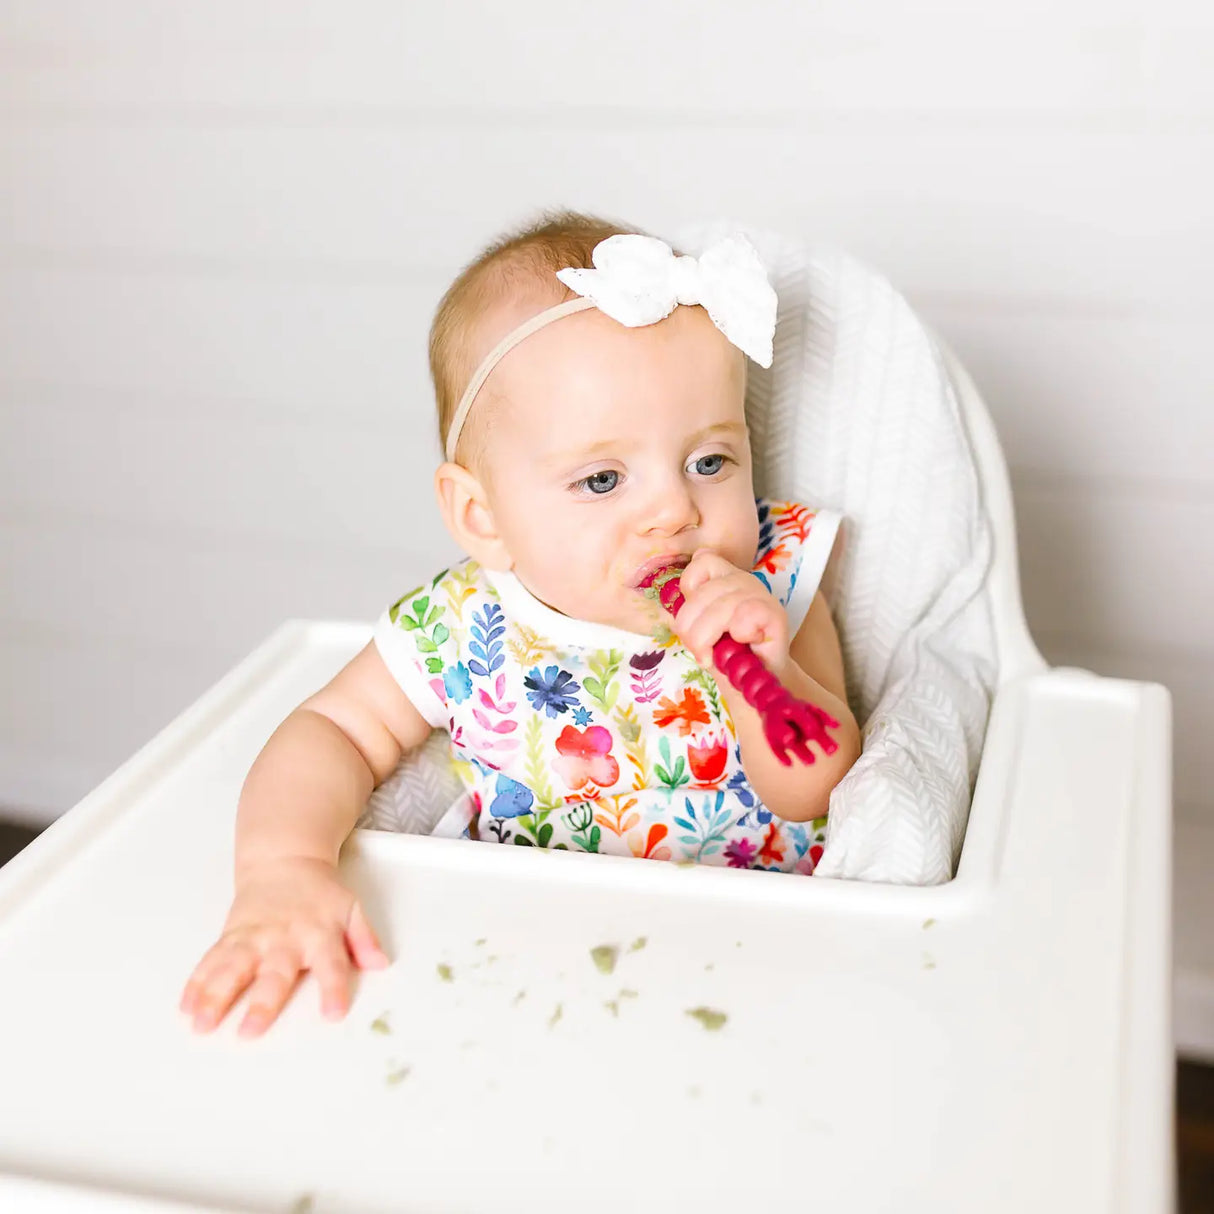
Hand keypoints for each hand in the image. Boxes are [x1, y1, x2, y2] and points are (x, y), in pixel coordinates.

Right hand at [180, 856, 388, 1037]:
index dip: (333, 989)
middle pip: (274, 973)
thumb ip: (364, 938)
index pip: (331, 964)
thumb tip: (380, 962)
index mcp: (319, 934)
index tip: (333, 1013)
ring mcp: (254, 937)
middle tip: (250, 1031)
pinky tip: (186, 1005)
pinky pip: (212, 960)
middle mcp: (284, 939)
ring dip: (215, 996)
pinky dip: (197, 982)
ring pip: (232, 968)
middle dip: (262, 1003)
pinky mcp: (231, 936)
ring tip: (202, 1023)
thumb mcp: (351, 908)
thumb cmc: (319, 893)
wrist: (285, 859)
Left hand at [667, 549, 789, 675]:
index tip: (694, 618)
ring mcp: (761, 595)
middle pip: (704, 592)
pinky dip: (738, 635)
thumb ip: (691, 608)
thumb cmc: (728, 654)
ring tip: (714, 657)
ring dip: (708, 638)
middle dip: (691, 629)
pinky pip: (746, 615)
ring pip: (722, 606)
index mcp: (725, 578)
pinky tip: (743, 645)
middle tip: (699, 652)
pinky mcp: (775, 613)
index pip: (703, 560)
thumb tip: (676, 596)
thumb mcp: (700, 629)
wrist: (756, 682)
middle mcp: (743, 580)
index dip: (690, 588)